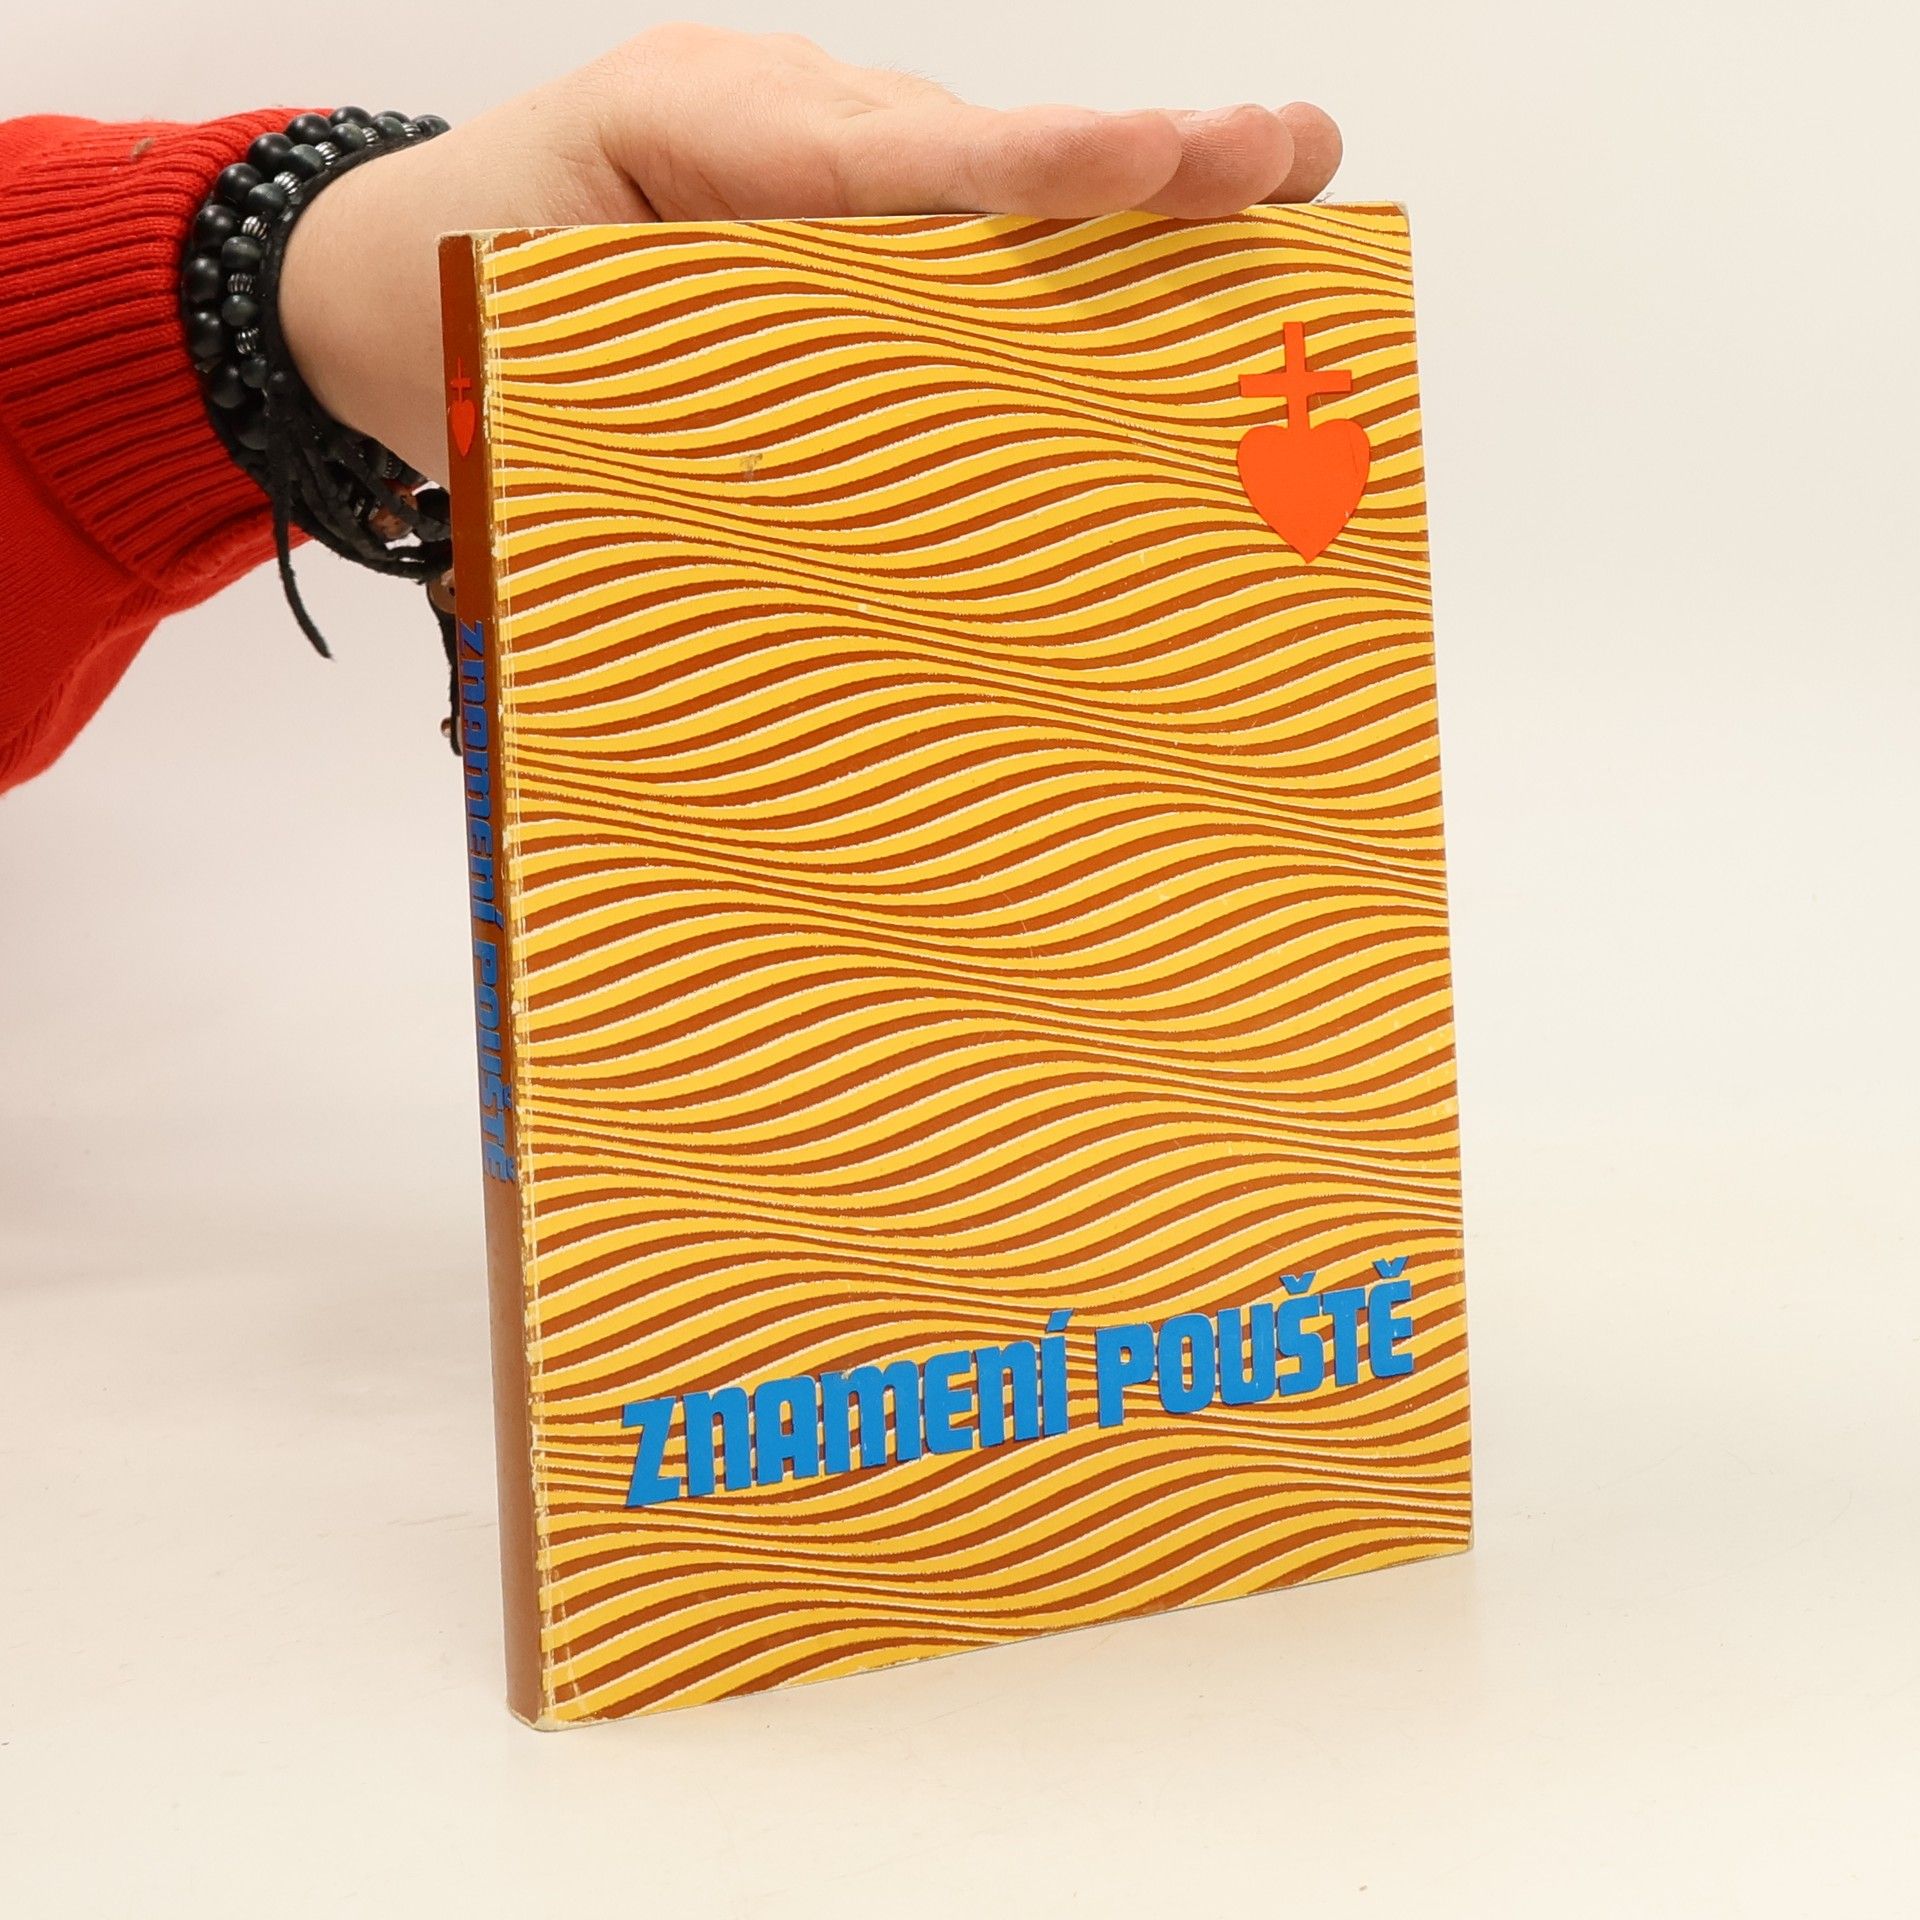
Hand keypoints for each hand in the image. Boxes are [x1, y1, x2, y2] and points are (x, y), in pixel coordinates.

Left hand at [280, 24, 1341, 481]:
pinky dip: (1037, 246)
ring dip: (1113, 202)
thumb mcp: (533, 343)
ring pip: (969, 185)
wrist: (367, 278)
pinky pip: (932, 225)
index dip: (1036, 169)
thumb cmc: (442, 307)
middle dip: (1134, 159)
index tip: (1164, 161)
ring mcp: (800, 159)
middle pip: (972, 151)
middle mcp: (774, 125)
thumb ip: (670, 371)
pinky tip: (1147, 259)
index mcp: (696, 132)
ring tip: (1267, 195)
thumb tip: (847, 478)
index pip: (889, 158)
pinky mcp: (812, 211)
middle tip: (1288, 155)